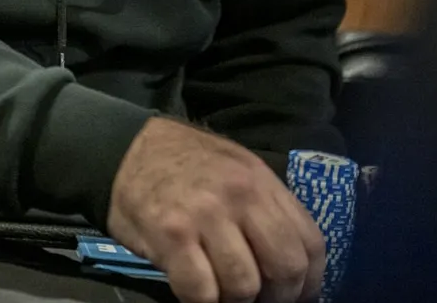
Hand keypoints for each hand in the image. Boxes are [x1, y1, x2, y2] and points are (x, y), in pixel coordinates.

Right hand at [107, 118, 325, 302]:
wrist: (125, 149)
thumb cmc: (184, 163)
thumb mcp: (237, 170)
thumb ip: (266, 208)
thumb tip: (293, 263)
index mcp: (262, 181)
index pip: (311, 243)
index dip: (310, 282)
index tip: (297, 295)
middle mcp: (240, 196)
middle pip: (286, 268)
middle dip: (277, 298)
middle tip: (258, 300)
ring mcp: (206, 216)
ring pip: (244, 287)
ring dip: (234, 301)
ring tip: (220, 291)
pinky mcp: (171, 236)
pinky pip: (201, 292)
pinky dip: (201, 302)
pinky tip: (193, 289)